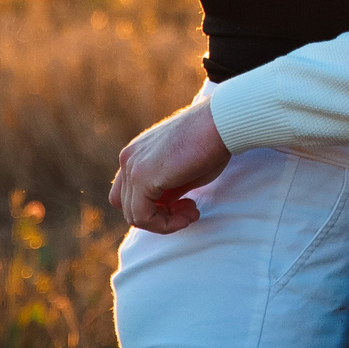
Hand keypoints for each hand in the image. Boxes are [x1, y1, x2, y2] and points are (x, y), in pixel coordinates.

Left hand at [110, 101, 231, 232]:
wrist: (221, 123)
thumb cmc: (211, 141)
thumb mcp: (184, 171)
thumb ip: (168, 189)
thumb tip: (164, 208)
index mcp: (137, 153)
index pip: (130, 193)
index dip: (156, 206)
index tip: (187, 202)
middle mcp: (128, 158)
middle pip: (127, 205)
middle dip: (159, 216)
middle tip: (190, 209)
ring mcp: (131, 167)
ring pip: (133, 215)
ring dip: (164, 222)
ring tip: (192, 212)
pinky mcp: (142, 177)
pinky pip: (142, 217)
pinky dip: (164, 224)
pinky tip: (188, 214)